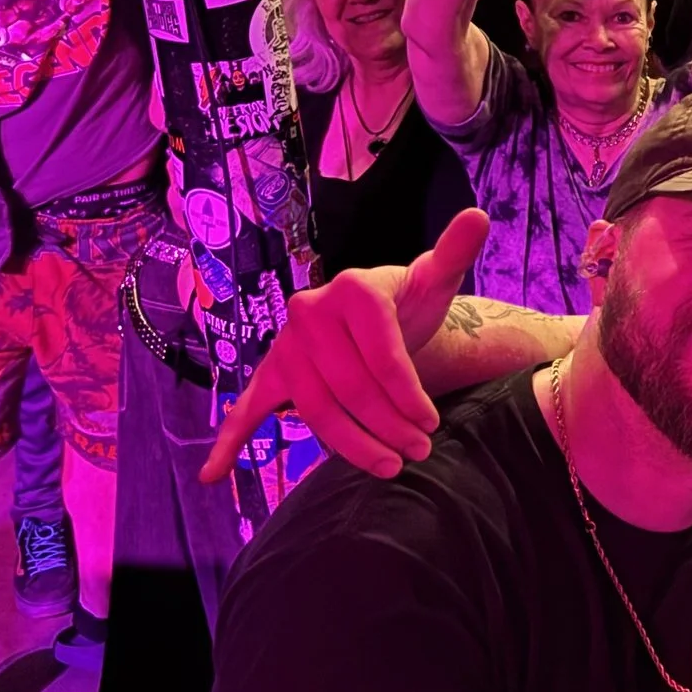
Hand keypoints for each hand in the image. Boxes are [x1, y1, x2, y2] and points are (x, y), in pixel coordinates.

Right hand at [200, 210, 486, 481]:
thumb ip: (456, 252)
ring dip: (351, 446)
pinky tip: (212, 474)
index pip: (381, 355)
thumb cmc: (409, 301)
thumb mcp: (436, 278)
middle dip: (387, 426)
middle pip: (349, 387)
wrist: (378, 318)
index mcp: (352, 289)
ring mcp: (285, 346)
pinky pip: (246, 410)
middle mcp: (309, 312)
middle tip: (418, 453)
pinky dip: (228, 442)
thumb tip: (478, 216)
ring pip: (316, 409)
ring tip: (389, 468)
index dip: (408, 394)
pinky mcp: (271, 374)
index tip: (432, 422)